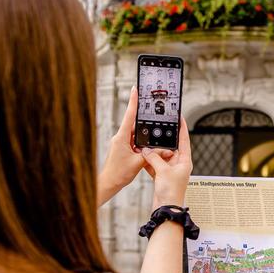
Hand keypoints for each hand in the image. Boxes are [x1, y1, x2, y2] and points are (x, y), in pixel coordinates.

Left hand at [98, 86, 146, 205]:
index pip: (129, 115)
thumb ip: (152, 154)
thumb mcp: (139, 163)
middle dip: (144, 120)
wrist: (109, 183)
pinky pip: (133, 141)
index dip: (133, 101)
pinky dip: (141, 143)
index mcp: (121, 137)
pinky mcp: (122, 148)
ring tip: (153, 136)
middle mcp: (120, 138)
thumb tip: (165, 150)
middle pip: (134, 124)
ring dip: (144, 135)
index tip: (135, 89)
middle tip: (152, 111)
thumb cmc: (119, 173)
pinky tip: (147, 147)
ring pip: (135, 134)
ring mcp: (121, 142)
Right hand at [141, 117, 191, 207]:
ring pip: (161, 155)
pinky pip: (154, 164)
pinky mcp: (162, 176)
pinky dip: (148, 161)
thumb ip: (154, 158)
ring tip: (146, 143)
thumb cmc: (171, 192)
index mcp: (185, 161)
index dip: (182, 128)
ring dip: (153, 151)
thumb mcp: (163, 171)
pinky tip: (141, 156)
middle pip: (171, 147)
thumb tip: (147, 150)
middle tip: (158, 129)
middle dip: (163, 140)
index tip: (180, 117)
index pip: (184, 140)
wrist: (166, 208)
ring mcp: (170, 170)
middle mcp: (179, 164)